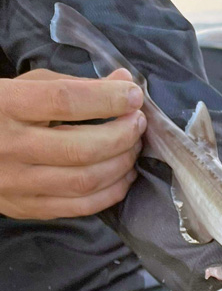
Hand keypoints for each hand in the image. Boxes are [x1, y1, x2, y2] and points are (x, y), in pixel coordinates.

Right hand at [0, 68, 145, 218]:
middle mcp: (7, 146)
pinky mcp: (27, 208)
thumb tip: (125, 83)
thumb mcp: (26, 86)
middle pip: (82, 148)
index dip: (107, 99)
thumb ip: (76, 85)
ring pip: (85, 180)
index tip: (133, 96)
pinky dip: (112, 192)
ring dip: (122, 164)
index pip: (65, 100)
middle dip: (122, 135)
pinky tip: (123, 175)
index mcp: (4, 104)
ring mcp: (16, 183)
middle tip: (138, 123)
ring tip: (133, 147)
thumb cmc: (0, 111)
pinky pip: (81, 207)